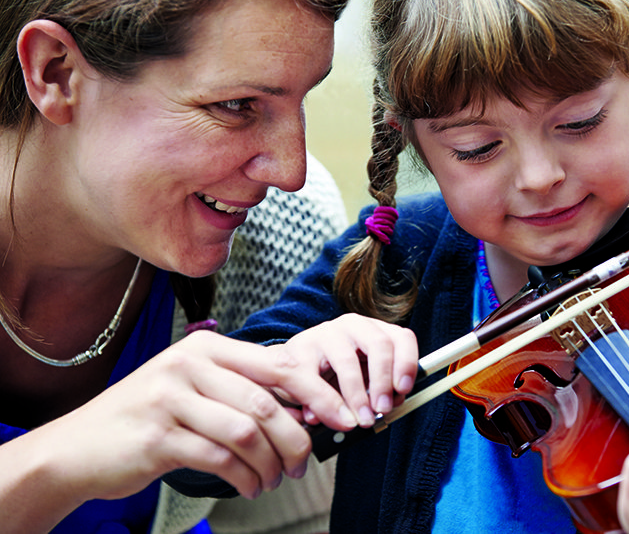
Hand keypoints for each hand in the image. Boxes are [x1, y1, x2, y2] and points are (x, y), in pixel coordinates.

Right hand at [11, 319, 415, 505]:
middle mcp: (189, 365)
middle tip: (306, 463)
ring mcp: (170, 399)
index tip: (343, 416)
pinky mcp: (158, 436)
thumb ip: (243, 388)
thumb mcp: (195, 388)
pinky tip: (251, 485)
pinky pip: (221, 458)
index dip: (318, 392)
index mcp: (207, 348)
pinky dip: (245, 477)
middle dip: (297, 438)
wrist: (79, 448)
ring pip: (247, 432)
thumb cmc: (149, 418)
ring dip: (271, 463)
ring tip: (275, 479)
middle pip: (267, 402)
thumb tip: (306, 406)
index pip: (279, 364)